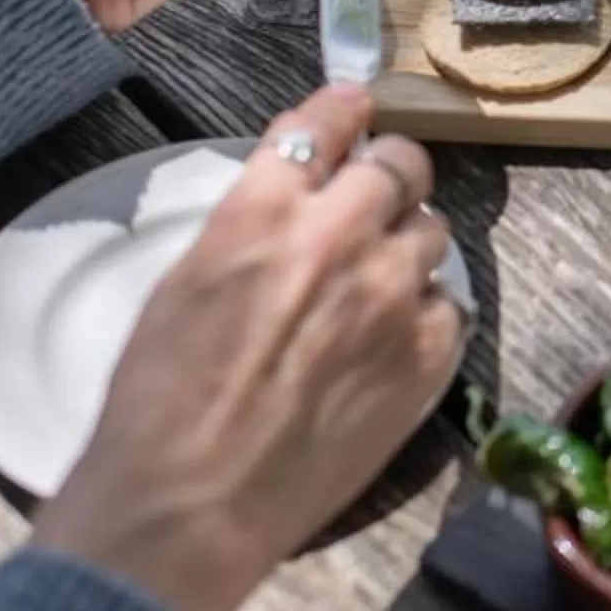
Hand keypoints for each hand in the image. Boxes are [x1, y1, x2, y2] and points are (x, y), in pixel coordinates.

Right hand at [31, 86, 464, 610]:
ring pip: (433, 228)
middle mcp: (338, 235)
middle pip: (399, 163)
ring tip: (380, 277)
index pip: (323, 122)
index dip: (344, 110)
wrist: (188, 504)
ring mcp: (391, 294)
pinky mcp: (427, 354)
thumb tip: (290, 206)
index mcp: (262, 210)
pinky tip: (393, 338)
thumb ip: (249, 228)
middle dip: (388, 172)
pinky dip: (427, 312)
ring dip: (409, 242)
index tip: (355, 106)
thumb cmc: (158, 404)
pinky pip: (452, 304)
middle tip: (377, 192)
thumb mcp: (183, 284)